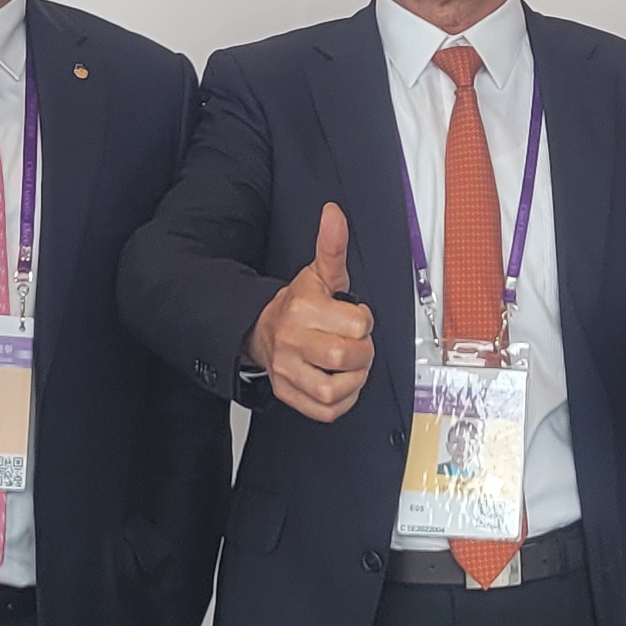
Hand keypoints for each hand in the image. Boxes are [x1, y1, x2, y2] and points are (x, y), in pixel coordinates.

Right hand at [250, 200, 377, 422]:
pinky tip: (342, 385)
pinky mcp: (288, 393)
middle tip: (357, 345)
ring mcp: (288, 370)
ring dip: (352, 381)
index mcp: (303, 308)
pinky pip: (323, 411)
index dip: (365, 321)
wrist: (260, 329)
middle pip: (344, 358)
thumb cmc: (298, 304)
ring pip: (332, 390)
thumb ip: (331, 245)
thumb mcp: (319, 273)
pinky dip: (341, 403)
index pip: (358, 324)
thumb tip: (334, 214)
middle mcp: (292, 341)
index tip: (356, 317)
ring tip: (351, 367)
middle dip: (362, 353)